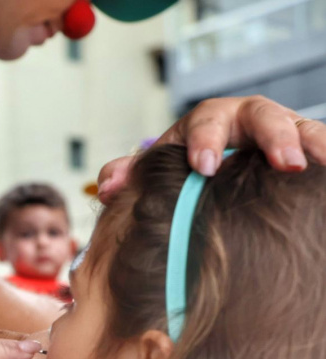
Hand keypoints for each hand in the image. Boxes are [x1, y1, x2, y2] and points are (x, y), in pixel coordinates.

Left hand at [98, 95, 325, 201]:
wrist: (214, 167)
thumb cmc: (185, 164)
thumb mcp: (160, 165)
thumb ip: (130, 173)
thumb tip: (107, 188)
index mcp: (208, 120)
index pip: (205, 122)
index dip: (205, 141)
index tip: (204, 166)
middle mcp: (249, 118)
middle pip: (263, 116)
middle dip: (274, 137)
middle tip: (284, 163)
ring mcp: (282, 131)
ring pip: (302, 127)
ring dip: (311, 144)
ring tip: (316, 165)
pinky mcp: (303, 147)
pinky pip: (320, 145)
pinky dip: (325, 154)